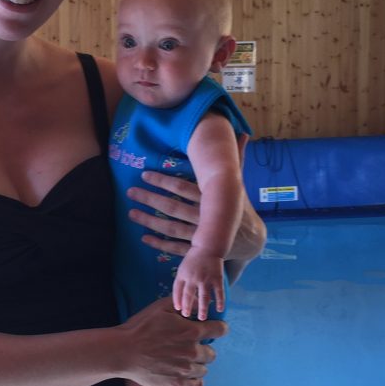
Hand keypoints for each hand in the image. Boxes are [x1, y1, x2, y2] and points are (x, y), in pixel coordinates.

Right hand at [118, 297, 225, 385]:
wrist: (123, 352)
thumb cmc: (140, 327)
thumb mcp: (161, 307)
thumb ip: (184, 304)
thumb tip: (199, 302)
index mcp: (191, 331)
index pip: (220, 330)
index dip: (218, 328)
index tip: (213, 330)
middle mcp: (192, 351)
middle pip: (212, 353)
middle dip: (204, 349)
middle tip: (189, 347)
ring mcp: (185, 370)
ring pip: (204, 369)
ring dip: (197, 364)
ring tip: (183, 361)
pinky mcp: (178, 384)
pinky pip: (197, 384)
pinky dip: (193, 379)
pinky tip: (183, 374)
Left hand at [127, 135, 251, 257]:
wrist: (253, 240)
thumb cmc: (242, 208)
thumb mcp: (239, 184)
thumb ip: (237, 160)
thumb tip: (242, 134)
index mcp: (213, 199)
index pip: (183, 188)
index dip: (163, 181)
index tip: (145, 174)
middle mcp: (205, 217)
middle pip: (173, 208)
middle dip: (150, 199)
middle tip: (130, 192)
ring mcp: (202, 236)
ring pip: (172, 228)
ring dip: (150, 221)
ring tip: (131, 213)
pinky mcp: (200, 251)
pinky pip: (177, 248)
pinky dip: (160, 244)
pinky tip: (145, 238)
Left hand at [173, 247, 225, 319]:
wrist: (208, 246)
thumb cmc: (195, 257)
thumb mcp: (183, 267)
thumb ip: (182, 280)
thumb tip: (180, 297)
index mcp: (183, 274)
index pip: (177, 290)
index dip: (177, 300)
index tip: (178, 309)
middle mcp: (193, 277)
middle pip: (188, 296)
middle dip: (187, 307)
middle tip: (187, 316)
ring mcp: (205, 278)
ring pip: (203, 297)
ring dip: (203, 309)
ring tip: (202, 318)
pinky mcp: (217, 278)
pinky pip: (218, 293)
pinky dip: (219, 302)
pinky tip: (219, 309)